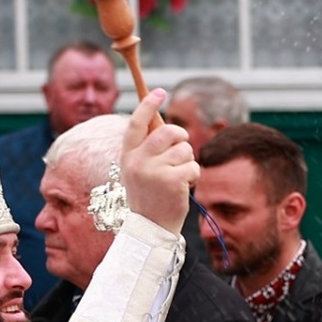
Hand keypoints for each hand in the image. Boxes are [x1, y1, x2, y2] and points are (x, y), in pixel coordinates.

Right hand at [119, 89, 197, 234]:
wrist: (150, 230)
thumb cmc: (148, 197)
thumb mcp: (139, 171)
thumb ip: (147, 149)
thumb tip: (162, 122)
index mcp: (127, 156)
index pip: (136, 123)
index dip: (148, 104)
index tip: (160, 91)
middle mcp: (138, 161)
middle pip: (168, 131)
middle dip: (181, 137)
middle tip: (182, 148)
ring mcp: (154, 171)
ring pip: (184, 149)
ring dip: (188, 161)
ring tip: (178, 177)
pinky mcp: (172, 180)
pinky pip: (193, 166)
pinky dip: (194, 175)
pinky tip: (183, 187)